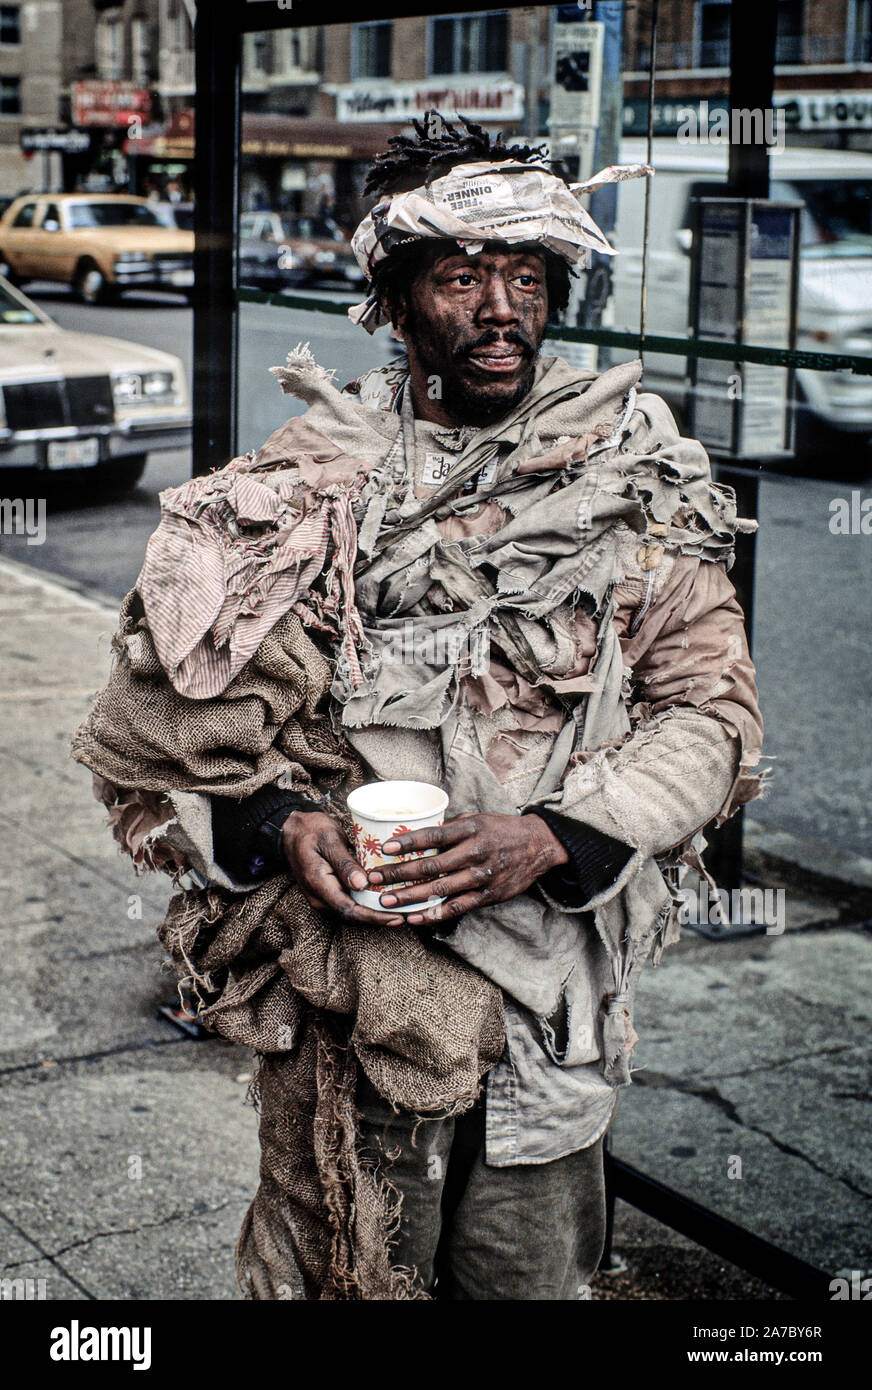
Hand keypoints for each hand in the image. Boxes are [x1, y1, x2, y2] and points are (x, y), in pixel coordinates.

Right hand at [281, 810, 405, 926]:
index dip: (374, 917)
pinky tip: (384, 899)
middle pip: (352, 916)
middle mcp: (319, 897)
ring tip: (400, 910)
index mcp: (318, 884)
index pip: (349, 910)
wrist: (291, 830)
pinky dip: (366, 904)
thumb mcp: (330, 840)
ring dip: (374, 913)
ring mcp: (322, 897)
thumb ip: (345, 863)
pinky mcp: (327, 892)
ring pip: (351, 911)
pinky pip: (348, 902)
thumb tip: (363, 885)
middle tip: (406, 915)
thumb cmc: (311, 830)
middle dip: (379, 918)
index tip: (397, 917)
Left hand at [367, 813, 568, 925]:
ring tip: (386, 901)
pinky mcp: (487, 895)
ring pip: (439, 889)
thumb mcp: (477, 820)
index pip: (433, 835)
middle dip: (398, 873)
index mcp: (469, 830)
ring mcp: (481, 876)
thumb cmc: (501, 830)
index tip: (385, 848)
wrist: (538, 845)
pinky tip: (414, 918)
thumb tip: (416, 833)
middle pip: (430, 865)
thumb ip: (449, 829)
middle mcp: (474, 853)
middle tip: (374, 879)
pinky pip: (456, 908)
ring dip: (409, 897)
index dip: (408, 842)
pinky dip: (434, 914)